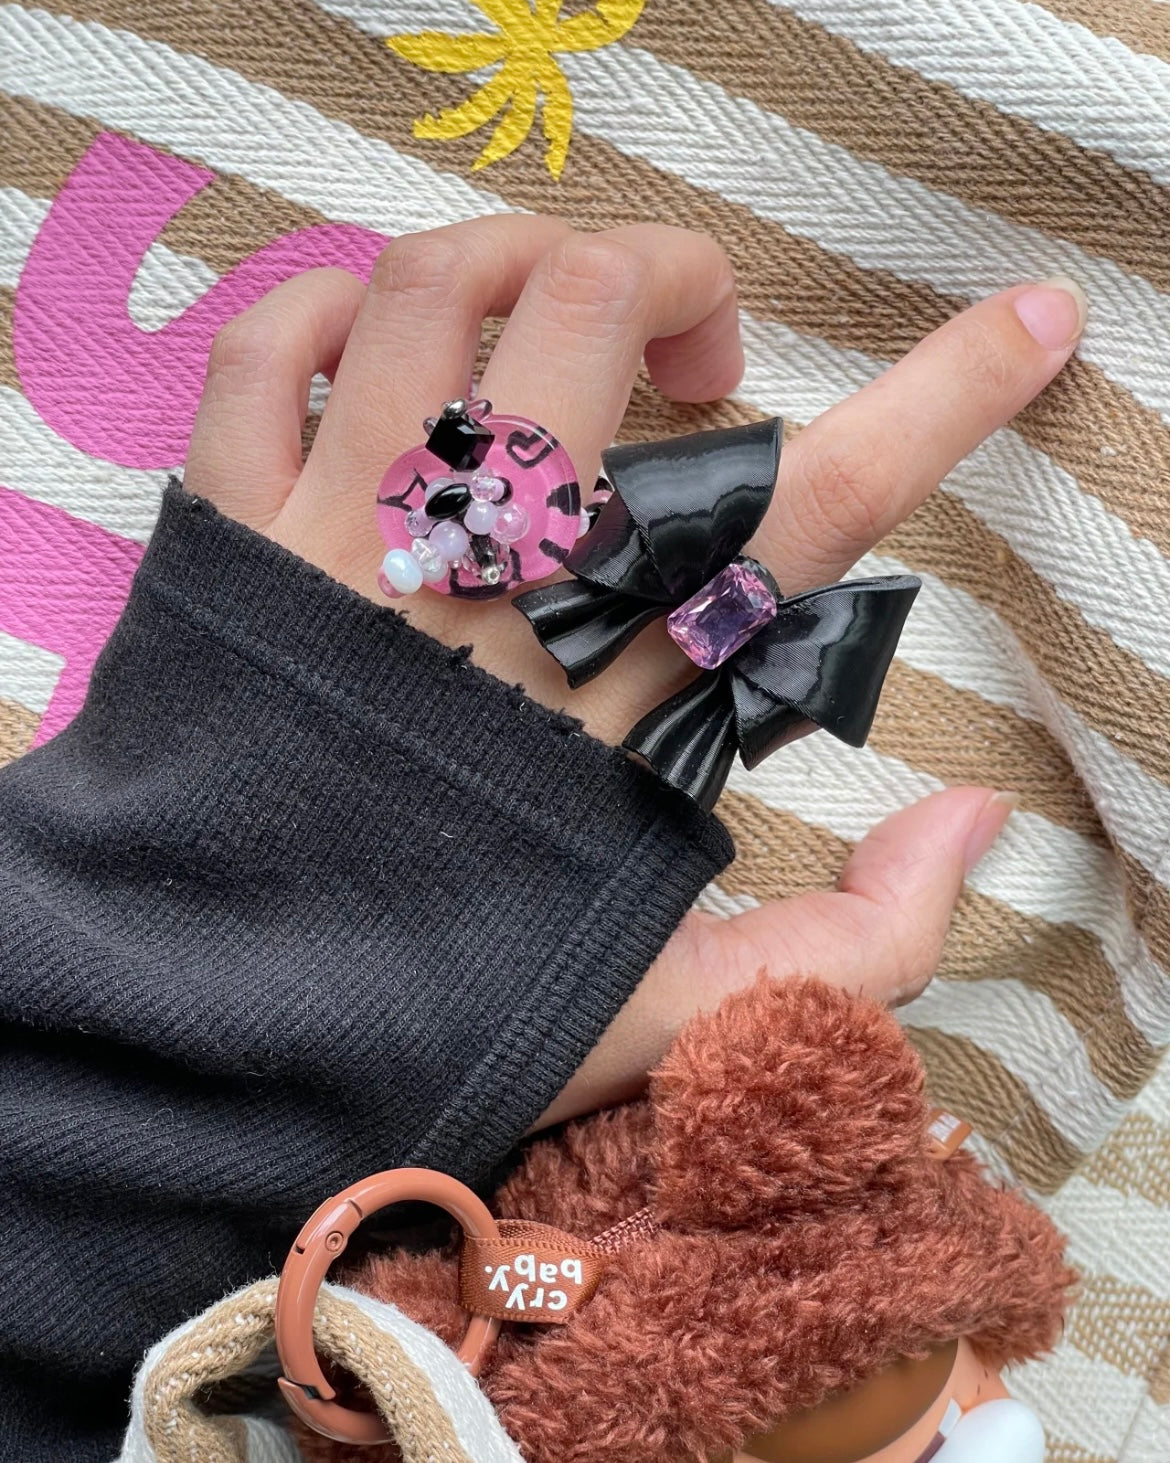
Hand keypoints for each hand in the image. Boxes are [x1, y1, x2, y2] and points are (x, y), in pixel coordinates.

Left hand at [185, 216, 1084, 1125]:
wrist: (218, 1030)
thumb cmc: (450, 1011)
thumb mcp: (688, 1013)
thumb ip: (858, 940)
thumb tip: (978, 821)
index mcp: (622, 708)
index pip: (810, 513)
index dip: (944, 397)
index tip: (1030, 322)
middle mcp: (486, 604)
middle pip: (594, 323)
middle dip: (676, 278)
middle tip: (698, 351)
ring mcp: (347, 561)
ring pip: (437, 300)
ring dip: (523, 259)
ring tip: (555, 316)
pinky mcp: (233, 552)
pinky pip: (266, 354)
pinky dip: (328, 300)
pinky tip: (383, 341)